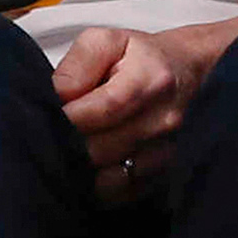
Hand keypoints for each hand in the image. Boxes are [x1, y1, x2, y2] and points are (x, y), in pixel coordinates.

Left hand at [49, 19, 237, 200]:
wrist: (189, 75)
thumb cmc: (142, 59)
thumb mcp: (107, 42)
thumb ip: (77, 66)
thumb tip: (55, 98)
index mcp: (150, 79)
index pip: (102, 109)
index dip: (68, 118)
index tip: (48, 117)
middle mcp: (164, 120)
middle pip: (101, 150)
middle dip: (68, 146)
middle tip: (51, 137)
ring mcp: (167, 153)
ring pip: (108, 179)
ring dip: (81, 170)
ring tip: (69, 152)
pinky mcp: (164, 177)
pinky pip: (120, 195)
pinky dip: (98, 186)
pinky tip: (89, 167)